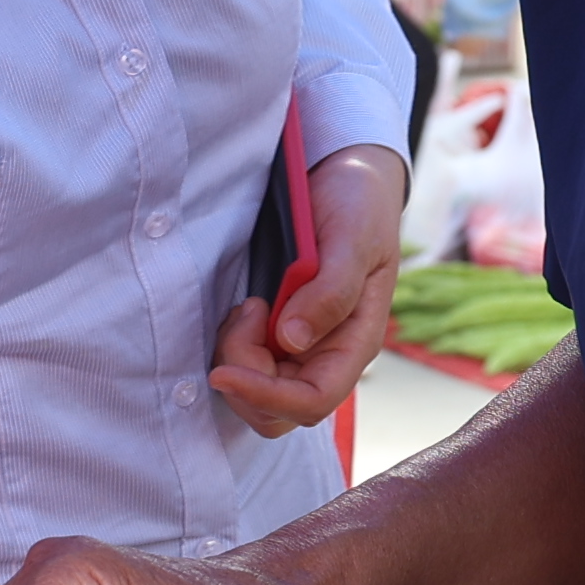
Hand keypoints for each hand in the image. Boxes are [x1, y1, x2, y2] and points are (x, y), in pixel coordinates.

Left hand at [210, 144, 405, 434]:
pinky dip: (233, 343)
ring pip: (256, 389)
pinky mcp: (277, 332)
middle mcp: (327, 354)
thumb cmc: (360, 205)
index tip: (224, 372)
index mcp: (355, 342)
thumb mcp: (353, 239)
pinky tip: (244, 305)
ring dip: (236, 356)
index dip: (266, 397)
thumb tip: (292, 340)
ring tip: (248, 303)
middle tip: (245, 310)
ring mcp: (301, 346)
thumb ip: (330, 291)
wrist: (348, 177)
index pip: (313, 400)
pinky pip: (246, 362)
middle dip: (245, 374)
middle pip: (277, 408)